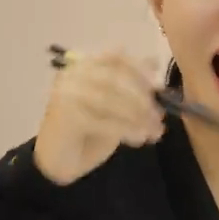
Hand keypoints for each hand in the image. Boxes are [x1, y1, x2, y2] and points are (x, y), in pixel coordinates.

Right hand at [34, 47, 166, 185]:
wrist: (58, 162)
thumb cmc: (88, 133)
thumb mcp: (115, 106)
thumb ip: (130, 85)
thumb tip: (154, 61)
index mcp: (83, 66)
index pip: (114, 57)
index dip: (139, 68)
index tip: (159, 86)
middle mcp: (72, 75)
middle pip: (114, 78)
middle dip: (142, 98)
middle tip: (160, 117)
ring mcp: (65, 95)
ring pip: (110, 100)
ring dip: (138, 117)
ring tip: (154, 132)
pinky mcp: (65, 117)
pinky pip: (103, 121)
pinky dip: (126, 130)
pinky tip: (138, 139)